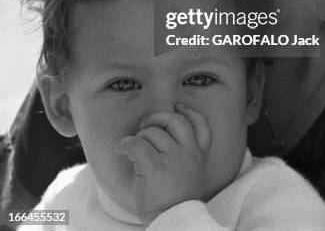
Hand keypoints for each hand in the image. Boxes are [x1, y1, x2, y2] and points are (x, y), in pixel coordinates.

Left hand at [116, 104, 211, 225]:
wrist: (173, 223)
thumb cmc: (175, 203)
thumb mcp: (191, 176)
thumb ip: (186, 156)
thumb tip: (164, 134)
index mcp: (199, 156)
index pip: (201, 126)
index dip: (189, 113)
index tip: (179, 108)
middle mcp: (189, 153)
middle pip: (175, 121)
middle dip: (158, 118)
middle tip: (146, 125)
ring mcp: (173, 159)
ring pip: (153, 133)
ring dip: (140, 137)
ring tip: (134, 149)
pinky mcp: (154, 166)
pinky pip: (136, 144)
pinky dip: (125, 144)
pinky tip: (120, 150)